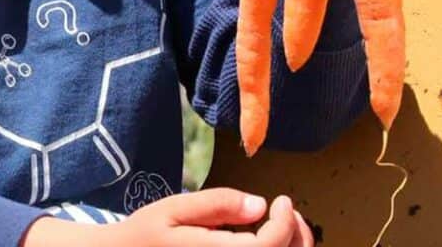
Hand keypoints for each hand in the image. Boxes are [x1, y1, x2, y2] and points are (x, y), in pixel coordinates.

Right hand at [20, 188, 313, 246]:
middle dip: (297, 236)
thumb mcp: (174, 210)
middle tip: (287, 210)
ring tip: (282, 225)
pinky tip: (265, 242)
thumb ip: (217, 205)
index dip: (286, 221)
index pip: (271, 246)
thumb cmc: (144, 236)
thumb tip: (260, 205)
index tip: (281, 198)